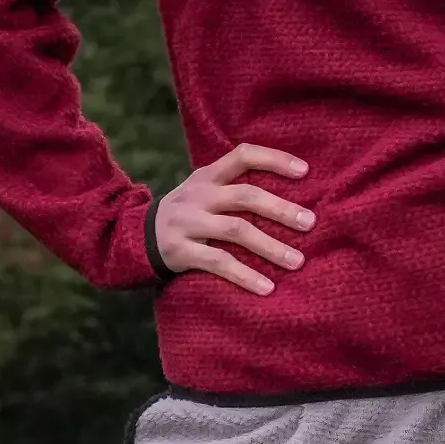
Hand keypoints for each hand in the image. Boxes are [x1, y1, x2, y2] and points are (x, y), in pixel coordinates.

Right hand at [154, 143, 314, 295]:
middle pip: (245, 195)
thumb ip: (235, 187)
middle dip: (281, 209)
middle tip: (310, 223)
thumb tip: (292, 196)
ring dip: (270, 247)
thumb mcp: (203, 191)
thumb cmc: (186, 214)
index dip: (274, 159)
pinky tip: (267, 287)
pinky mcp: (181, 251)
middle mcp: (199, 195)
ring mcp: (188, 223)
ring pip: (236, 230)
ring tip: (298, 261)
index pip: (243, 156)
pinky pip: (218, 263)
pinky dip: (245, 276)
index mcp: (207, 176)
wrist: (133, 237)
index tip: (306, 172)